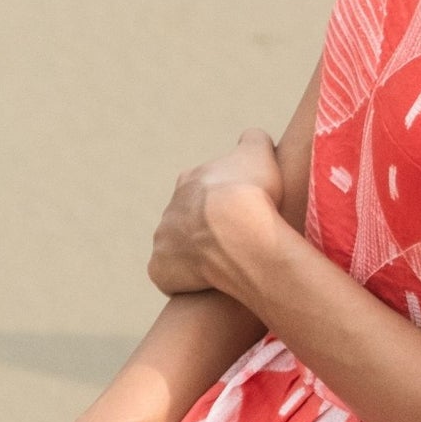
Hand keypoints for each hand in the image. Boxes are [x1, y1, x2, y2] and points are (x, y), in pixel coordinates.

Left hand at [149, 128, 284, 297]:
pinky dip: (186, 281)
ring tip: (226, 265)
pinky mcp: (160, 270)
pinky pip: (170, 278)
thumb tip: (252, 137)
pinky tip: (210, 284)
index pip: (205, 188)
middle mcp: (170, 209)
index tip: (244, 209)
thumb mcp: (260, 152)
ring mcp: (162, 241)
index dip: (226, 198)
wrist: (239, 235)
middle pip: (188, 219)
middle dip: (208, 228)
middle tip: (236, 240)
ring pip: (178, 249)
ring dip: (197, 255)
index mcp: (190, 180)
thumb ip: (254, 140)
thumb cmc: (252, 193)